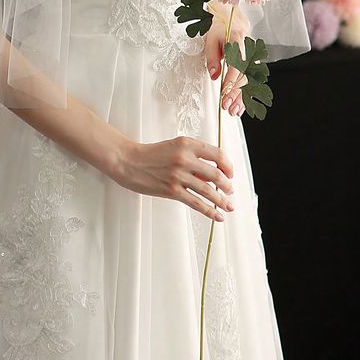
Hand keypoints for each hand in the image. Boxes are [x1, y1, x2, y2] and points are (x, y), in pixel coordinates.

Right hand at [112, 136, 234, 221]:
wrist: (128, 161)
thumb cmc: (151, 154)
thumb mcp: (174, 147)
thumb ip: (193, 157)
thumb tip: (212, 174)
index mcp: (187, 144)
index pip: (217, 154)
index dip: (228, 165)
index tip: (230, 173)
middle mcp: (184, 158)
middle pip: (216, 174)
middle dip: (227, 186)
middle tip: (230, 191)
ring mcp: (178, 175)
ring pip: (208, 190)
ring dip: (222, 200)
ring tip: (229, 206)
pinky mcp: (171, 190)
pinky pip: (196, 203)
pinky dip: (209, 211)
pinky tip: (217, 216)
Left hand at [204, 13, 249, 117]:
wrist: (232, 19)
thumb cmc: (219, 28)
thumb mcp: (210, 38)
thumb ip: (212, 57)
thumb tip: (214, 76)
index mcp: (238, 40)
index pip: (237, 63)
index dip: (231, 79)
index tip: (224, 91)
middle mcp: (249, 50)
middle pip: (245, 75)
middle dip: (236, 93)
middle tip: (227, 106)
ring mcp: (253, 57)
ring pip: (251, 81)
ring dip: (243, 98)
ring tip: (234, 111)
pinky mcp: (253, 64)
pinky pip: (252, 81)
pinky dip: (247, 95)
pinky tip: (241, 106)